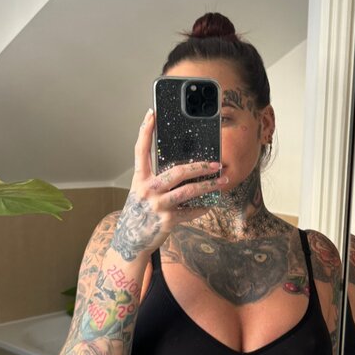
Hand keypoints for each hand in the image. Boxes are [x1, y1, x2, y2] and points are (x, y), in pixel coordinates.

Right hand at [111, 109, 227, 260]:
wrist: (131, 240)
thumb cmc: (140, 212)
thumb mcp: (142, 191)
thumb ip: (156, 179)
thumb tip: (182, 168)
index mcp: (140, 178)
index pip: (141, 150)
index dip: (145, 131)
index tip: (152, 114)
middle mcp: (148, 190)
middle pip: (177, 172)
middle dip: (200, 166)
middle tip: (215, 163)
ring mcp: (158, 205)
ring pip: (189, 191)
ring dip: (208, 186)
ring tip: (222, 181)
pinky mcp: (168, 220)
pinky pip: (191, 211)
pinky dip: (202, 207)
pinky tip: (210, 204)